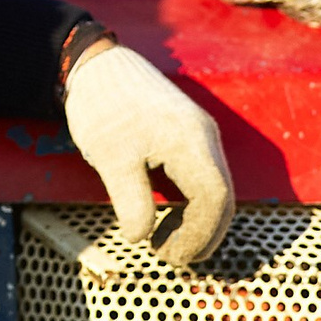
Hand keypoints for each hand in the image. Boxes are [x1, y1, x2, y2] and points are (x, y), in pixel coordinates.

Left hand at [61, 42, 233, 266]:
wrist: (97, 65)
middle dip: (202, 233)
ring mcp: (199, 134)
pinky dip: (192, 204)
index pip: (215, 199)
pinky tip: (167, 216)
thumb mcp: (111, 158)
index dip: (198, 235)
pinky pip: (203, 177)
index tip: (168, 254)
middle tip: (168, 254)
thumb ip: (130, 201)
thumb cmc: (103, 107)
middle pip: (222, 196)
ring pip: (214, 188)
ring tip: (163, 240)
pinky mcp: (188, 134)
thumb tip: (140, 238)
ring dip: (197, 220)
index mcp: (190, 140)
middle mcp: (204, 136)